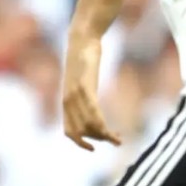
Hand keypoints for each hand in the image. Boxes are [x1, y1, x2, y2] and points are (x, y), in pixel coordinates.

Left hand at [62, 34, 119, 150]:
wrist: (83, 37)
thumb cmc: (84, 58)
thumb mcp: (82, 79)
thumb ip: (83, 94)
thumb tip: (90, 106)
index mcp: (66, 101)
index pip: (69, 131)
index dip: (80, 143)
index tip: (93, 148)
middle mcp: (68, 100)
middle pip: (82, 131)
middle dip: (98, 139)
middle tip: (116, 139)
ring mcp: (76, 94)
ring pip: (88, 125)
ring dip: (104, 136)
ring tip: (119, 138)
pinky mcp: (85, 85)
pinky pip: (93, 111)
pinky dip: (101, 125)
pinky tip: (111, 131)